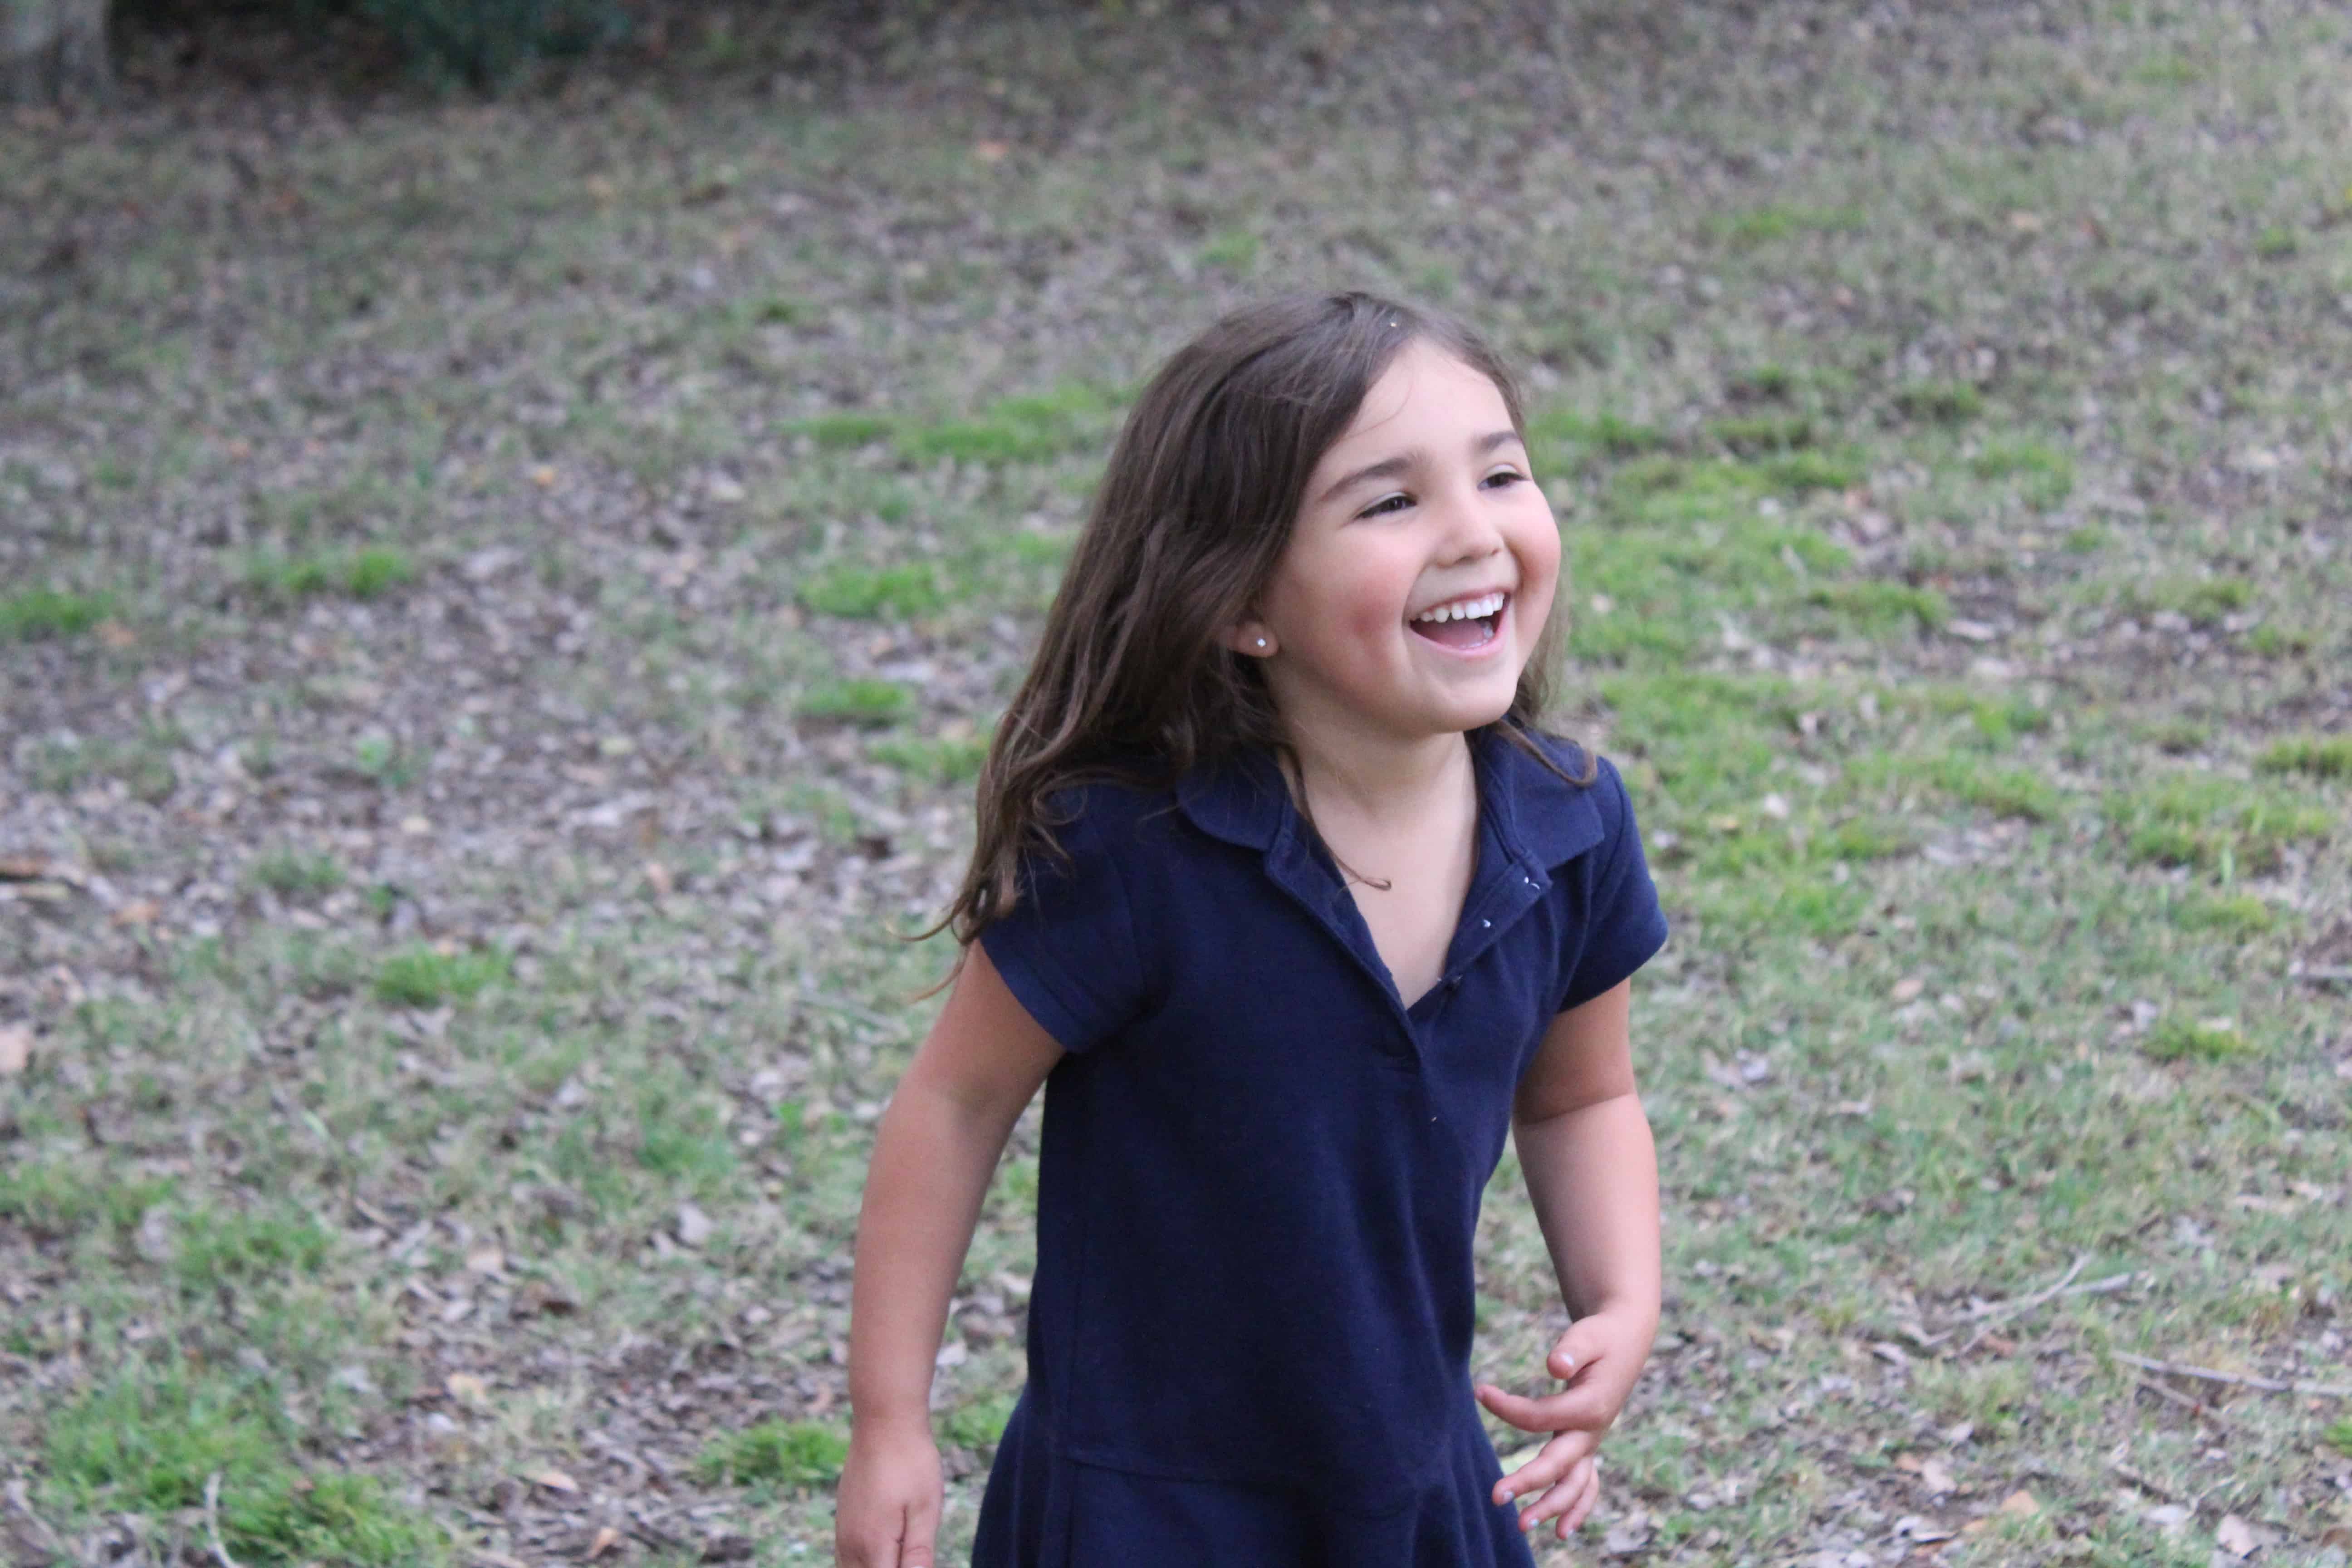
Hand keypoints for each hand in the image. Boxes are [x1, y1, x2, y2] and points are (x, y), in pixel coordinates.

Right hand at [834, 1420, 943, 1566]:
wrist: (884, 1422)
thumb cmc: (911, 1462)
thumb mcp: (925, 1508)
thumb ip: (919, 1554)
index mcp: (873, 1546)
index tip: (915, 1559)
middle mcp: (851, 1545)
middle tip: (910, 1554)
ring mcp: (843, 1533)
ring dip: (875, 1567)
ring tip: (898, 1551)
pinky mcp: (843, 1521)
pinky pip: (845, 1559)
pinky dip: (862, 1565)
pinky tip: (883, 1554)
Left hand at [1475, 1307, 1653, 1540]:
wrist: (1625, 1340)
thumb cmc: (1601, 1336)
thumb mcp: (1588, 1334)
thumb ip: (1573, 1349)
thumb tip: (1555, 1366)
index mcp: (1591, 1407)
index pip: (1541, 1417)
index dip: (1508, 1408)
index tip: (1480, 1391)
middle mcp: (1593, 1432)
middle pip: (1558, 1464)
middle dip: (1528, 1482)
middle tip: (1496, 1497)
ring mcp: (1592, 1442)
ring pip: (1575, 1484)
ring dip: (1552, 1507)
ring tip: (1524, 1525)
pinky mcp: (1588, 1444)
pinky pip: (1586, 1484)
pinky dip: (1576, 1507)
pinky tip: (1561, 1530)